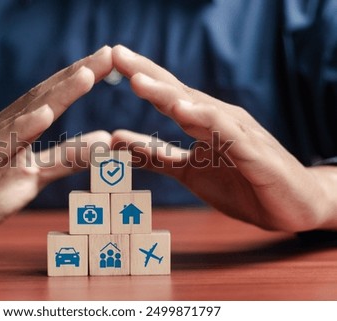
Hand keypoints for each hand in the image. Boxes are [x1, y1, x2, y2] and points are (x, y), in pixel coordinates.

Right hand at [0, 46, 112, 244]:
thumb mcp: (34, 178)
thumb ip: (65, 160)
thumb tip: (103, 141)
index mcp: (16, 132)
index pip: (52, 100)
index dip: (80, 79)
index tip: (111, 61)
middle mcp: (1, 132)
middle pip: (42, 99)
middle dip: (76, 75)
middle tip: (108, 54)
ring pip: (23, 118)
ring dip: (56, 96)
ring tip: (84, 76)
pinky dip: (20, 132)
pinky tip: (42, 116)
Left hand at [111, 45, 336, 231]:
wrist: (295, 207)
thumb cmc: (244, 184)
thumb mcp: (188, 172)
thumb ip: (155, 156)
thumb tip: (116, 140)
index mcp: (202, 121)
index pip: (167, 94)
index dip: (140, 76)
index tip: (109, 60)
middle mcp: (218, 119)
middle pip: (178, 91)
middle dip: (147, 72)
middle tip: (116, 53)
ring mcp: (238, 133)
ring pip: (199, 107)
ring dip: (168, 93)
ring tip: (139, 81)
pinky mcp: (253, 153)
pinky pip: (226, 134)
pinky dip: (204, 120)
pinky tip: (183, 111)